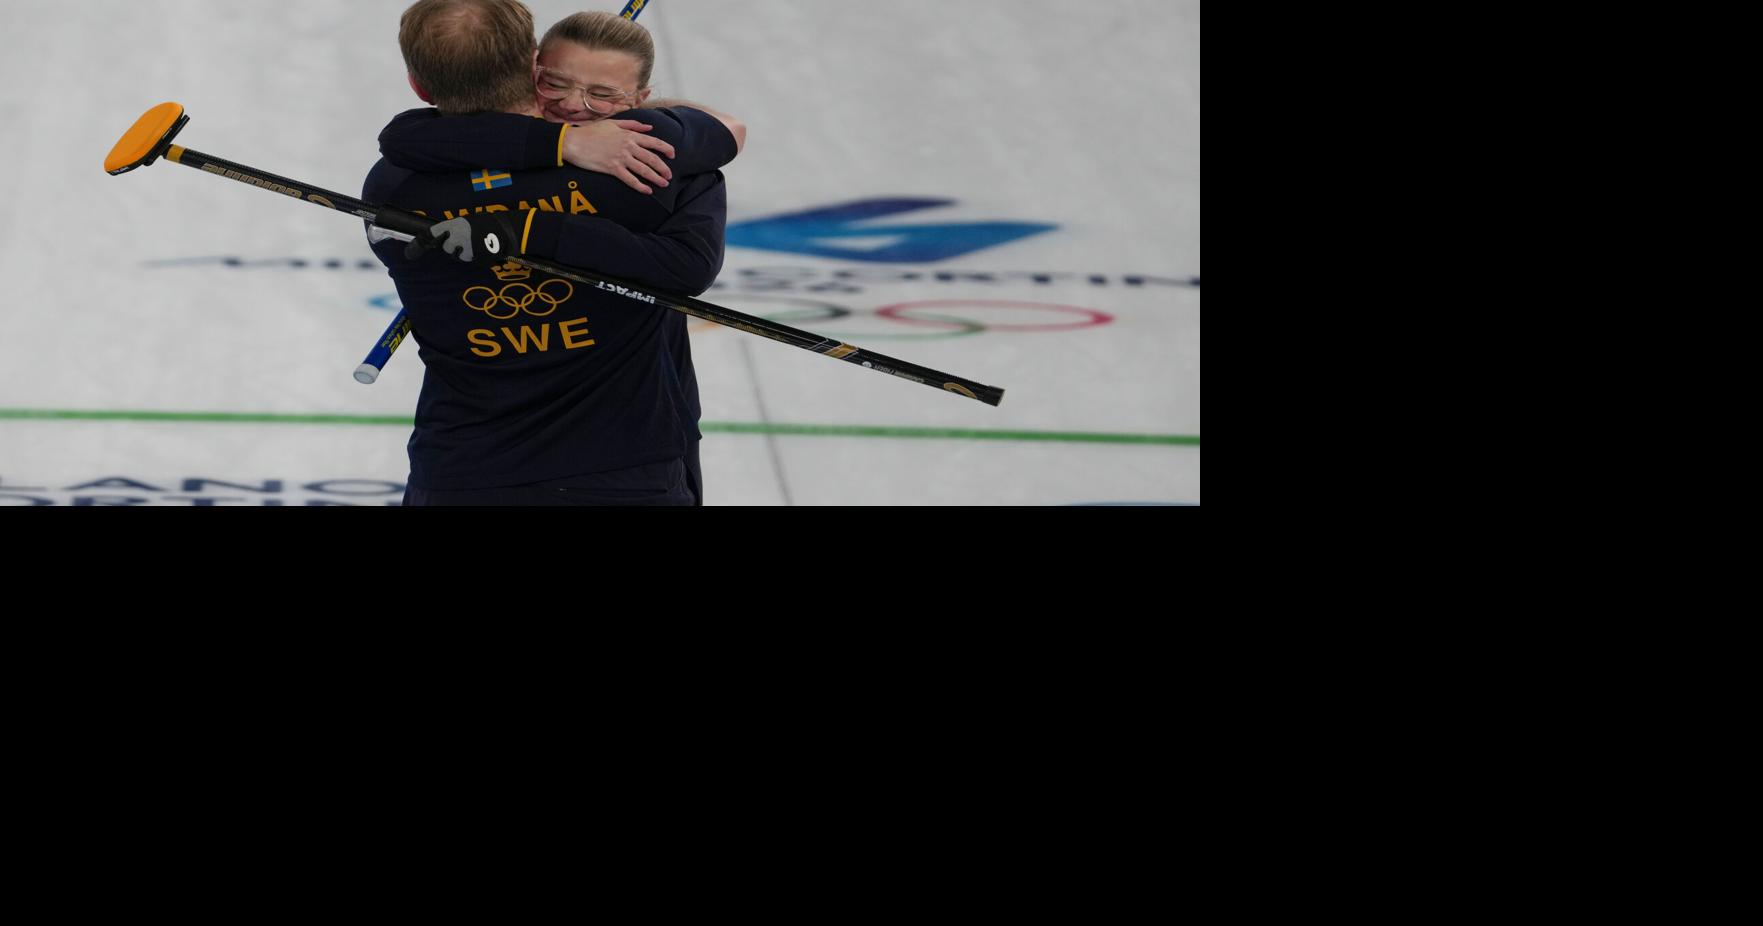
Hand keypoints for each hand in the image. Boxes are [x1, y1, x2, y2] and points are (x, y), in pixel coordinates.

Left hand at [413, 210, 529, 263]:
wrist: (509, 230)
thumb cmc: (488, 223)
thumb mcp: (468, 221)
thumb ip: (453, 229)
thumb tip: (439, 237)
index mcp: (456, 225)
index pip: (432, 234)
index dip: (420, 243)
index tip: (409, 253)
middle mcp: (459, 237)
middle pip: (448, 250)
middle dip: (453, 248)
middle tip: (465, 241)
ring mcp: (469, 249)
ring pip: (460, 257)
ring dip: (466, 253)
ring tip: (478, 244)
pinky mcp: (478, 259)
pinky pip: (472, 261)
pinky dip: (476, 257)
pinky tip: (484, 249)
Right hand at [563, 119, 674, 193]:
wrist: (573, 142)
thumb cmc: (591, 131)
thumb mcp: (613, 123)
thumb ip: (632, 125)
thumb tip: (649, 127)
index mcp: (629, 134)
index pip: (654, 142)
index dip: (666, 149)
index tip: (672, 155)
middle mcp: (628, 146)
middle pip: (652, 158)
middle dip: (663, 168)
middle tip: (669, 176)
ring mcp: (621, 158)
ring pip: (644, 170)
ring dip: (656, 178)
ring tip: (664, 184)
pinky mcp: (612, 169)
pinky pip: (630, 179)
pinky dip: (640, 186)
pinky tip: (647, 191)